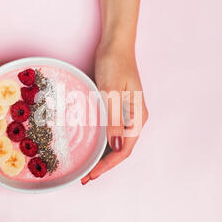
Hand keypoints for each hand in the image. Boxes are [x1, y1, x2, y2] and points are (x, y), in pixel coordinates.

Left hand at [81, 42, 148, 184]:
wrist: (116, 44)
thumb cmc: (115, 64)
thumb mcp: (112, 92)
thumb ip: (114, 120)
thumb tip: (117, 147)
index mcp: (137, 117)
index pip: (124, 150)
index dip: (107, 166)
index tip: (91, 175)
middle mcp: (135, 119)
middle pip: (121, 150)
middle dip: (103, 165)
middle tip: (84, 176)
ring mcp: (128, 114)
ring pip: (116, 143)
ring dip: (102, 156)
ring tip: (86, 167)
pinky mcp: (119, 109)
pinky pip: (111, 132)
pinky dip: (101, 143)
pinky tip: (90, 147)